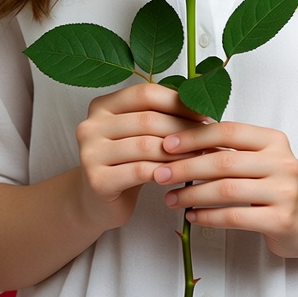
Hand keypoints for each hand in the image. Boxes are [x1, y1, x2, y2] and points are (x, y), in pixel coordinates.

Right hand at [75, 83, 204, 233]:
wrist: (97, 202)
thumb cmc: (125, 162)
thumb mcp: (136, 132)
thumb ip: (158, 114)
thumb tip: (199, 102)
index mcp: (101, 105)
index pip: (145, 94)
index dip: (177, 101)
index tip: (203, 113)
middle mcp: (90, 125)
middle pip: (147, 119)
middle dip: (182, 128)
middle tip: (207, 136)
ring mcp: (90, 153)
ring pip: (146, 145)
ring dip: (178, 151)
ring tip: (200, 155)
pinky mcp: (97, 180)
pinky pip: (140, 171)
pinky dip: (165, 171)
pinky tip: (181, 174)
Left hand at [153, 121, 297, 259]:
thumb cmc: (274, 187)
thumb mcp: (259, 161)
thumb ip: (230, 151)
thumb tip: (179, 144)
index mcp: (273, 140)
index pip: (228, 131)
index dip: (195, 136)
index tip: (166, 144)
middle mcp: (282, 162)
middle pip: (224, 162)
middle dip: (186, 168)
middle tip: (159, 174)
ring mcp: (284, 192)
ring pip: (226, 190)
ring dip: (192, 195)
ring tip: (169, 199)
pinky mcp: (281, 220)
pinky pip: (235, 217)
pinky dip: (208, 217)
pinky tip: (191, 216)